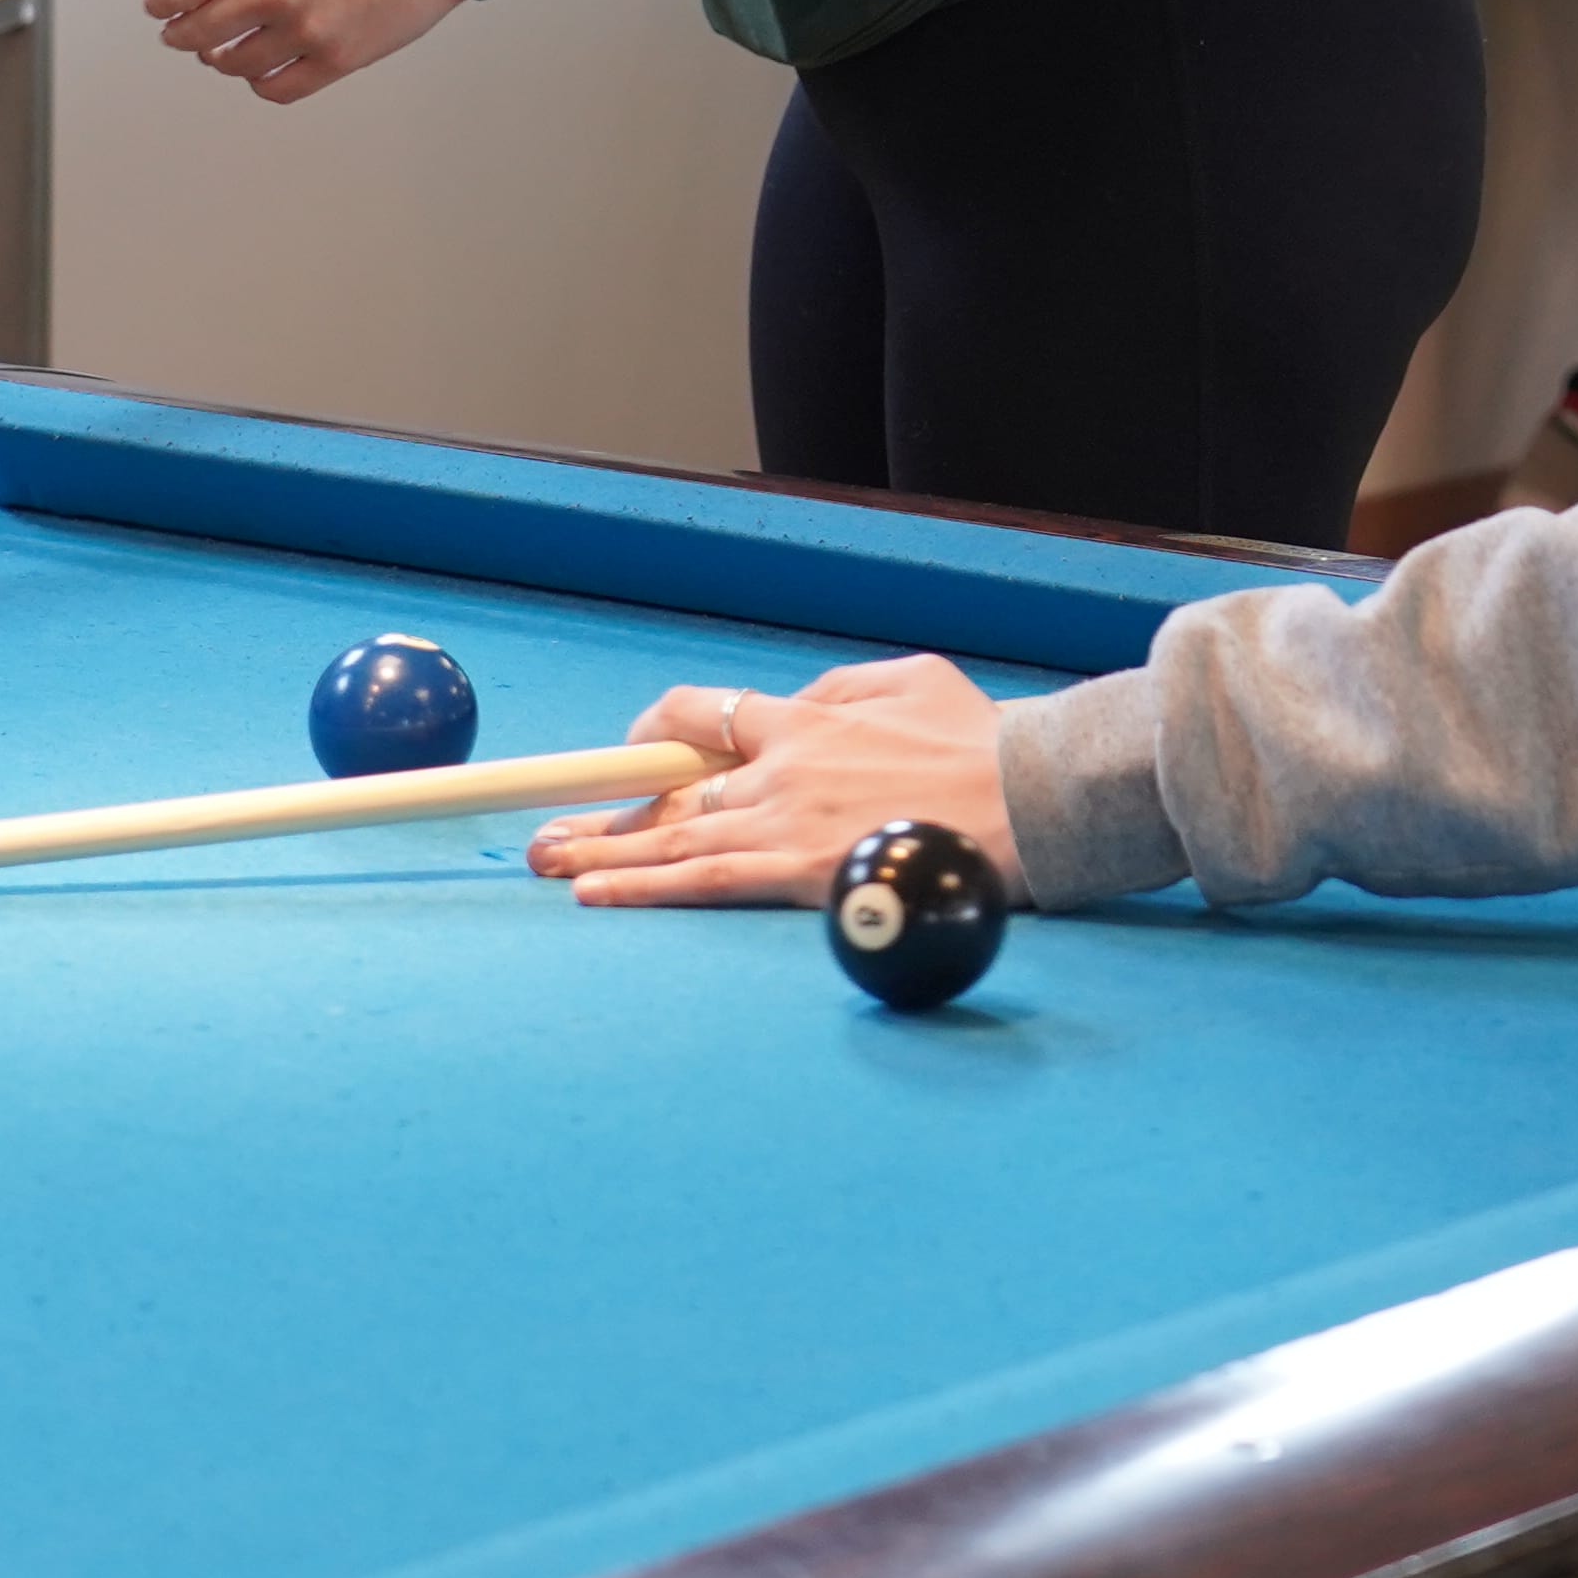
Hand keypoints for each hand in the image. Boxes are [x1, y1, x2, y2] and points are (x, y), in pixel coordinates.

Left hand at [142, 0, 461, 101]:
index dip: (159, 0)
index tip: (158, 4)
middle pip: (196, 30)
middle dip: (179, 32)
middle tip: (179, 31)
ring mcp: (306, 28)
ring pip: (231, 63)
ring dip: (219, 57)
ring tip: (224, 50)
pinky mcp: (336, 58)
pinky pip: (275, 87)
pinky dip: (260, 80)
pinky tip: (264, 66)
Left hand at [525, 654, 1013, 904]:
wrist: (1031, 797)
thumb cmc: (986, 743)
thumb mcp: (914, 681)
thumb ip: (846, 689)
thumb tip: (801, 704)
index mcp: (808, 719)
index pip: (704, 717)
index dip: (658, 735)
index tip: (637, 755)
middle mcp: (783, 767)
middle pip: (672, 792)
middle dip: (605, 812)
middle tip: (545, 831)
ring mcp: (787, 822)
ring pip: (673, 840)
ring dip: (602, 854)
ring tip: (547, 864)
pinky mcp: (802, 874)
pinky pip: (706, 882)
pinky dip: (643, 890)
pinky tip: (597, 897)